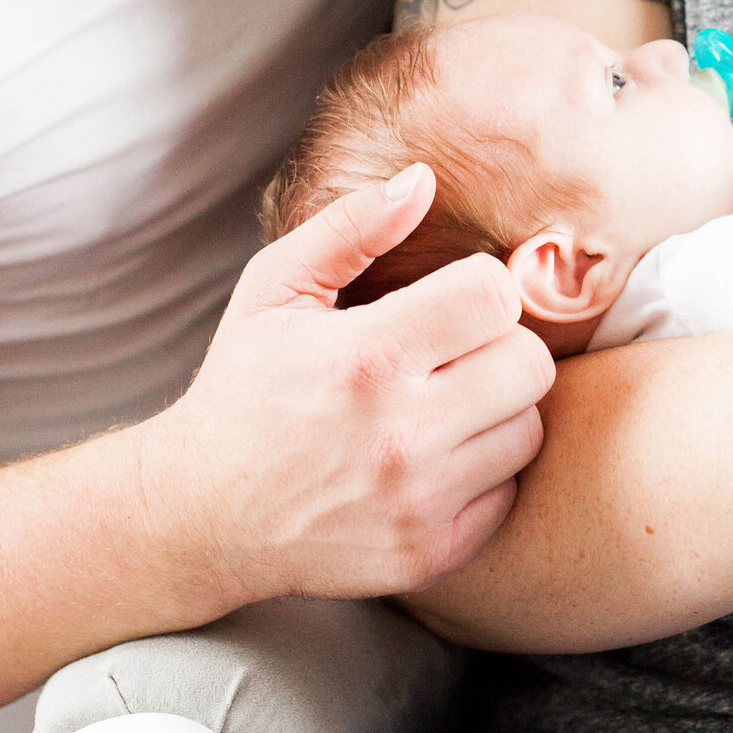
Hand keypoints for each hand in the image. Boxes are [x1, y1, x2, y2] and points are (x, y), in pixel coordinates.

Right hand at [139, 164, 555, 604]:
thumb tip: (424, 178)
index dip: (478, 289)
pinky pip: (510, 494)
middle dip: (498, 346)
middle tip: (454, 355)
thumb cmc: (243, 389)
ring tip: (444, 406)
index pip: (494, 297)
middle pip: (530, 363)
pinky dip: (485, 474)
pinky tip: (438, 459)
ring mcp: (419, 500)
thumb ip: (350, 227)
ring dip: (497, 411)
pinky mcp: (430, 553)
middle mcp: (401, 433)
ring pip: (529, 430)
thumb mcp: (274, 291)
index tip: (447, 303)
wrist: (201, 512)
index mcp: (368, 356)